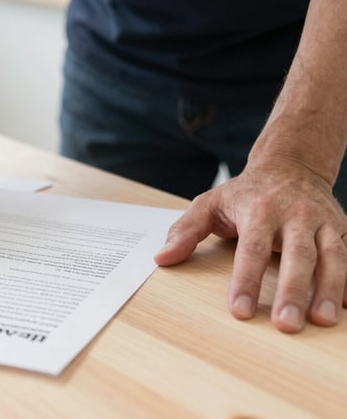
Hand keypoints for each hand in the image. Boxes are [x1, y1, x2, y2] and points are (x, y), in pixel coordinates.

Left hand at [155, 159, 346, 331]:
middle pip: (298, 255)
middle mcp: (295, 215)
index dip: (246, 280)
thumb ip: (185, 231)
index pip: (252, 249)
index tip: (240, 311)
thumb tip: (161, 258)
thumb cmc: (244, 193)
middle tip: (286, 325)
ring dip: (330, 289)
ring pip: (333, 256)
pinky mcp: (343, 228)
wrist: (290, 165)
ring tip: (323, 321)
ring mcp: (323, 221)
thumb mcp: (209, 204)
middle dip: (293, 291)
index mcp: (259, 210)